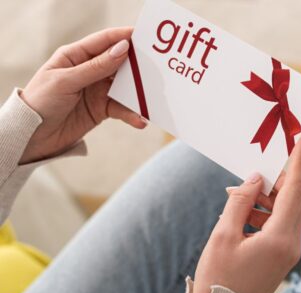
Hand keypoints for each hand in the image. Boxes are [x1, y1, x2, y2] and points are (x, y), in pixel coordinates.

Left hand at [19, 27, 146, 163]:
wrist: (32, 137)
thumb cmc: (41, 102)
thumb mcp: (66, 81)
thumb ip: (96, 67)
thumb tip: (122, 49)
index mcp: (76, 56)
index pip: (104, 41)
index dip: (124, 37)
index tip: (145, 38)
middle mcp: (89, 70)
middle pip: (119, 63)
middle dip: (137, 66)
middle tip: (156, 68)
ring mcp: (97, 90)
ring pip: (124, 86)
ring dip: (138, 93)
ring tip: (152, 98)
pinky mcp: (102, 109)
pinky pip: (122, 108)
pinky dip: (132, 114)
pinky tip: (140, 120)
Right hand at [191, 136, 300, 292]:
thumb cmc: (218, 278)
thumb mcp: (224, 235)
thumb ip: (241, 201)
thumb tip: (257, 179)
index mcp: (280, 238)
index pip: (295, 190)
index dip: (299, 162)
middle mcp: (292, 243)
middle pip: (293, 199)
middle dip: (278, 179)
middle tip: (260, 165)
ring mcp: (289, 250)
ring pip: (286, 211)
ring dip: (266, 197)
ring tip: (239, 195)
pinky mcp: (282, 255)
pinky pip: (279, 224)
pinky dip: (263, 212)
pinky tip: (243, 213)